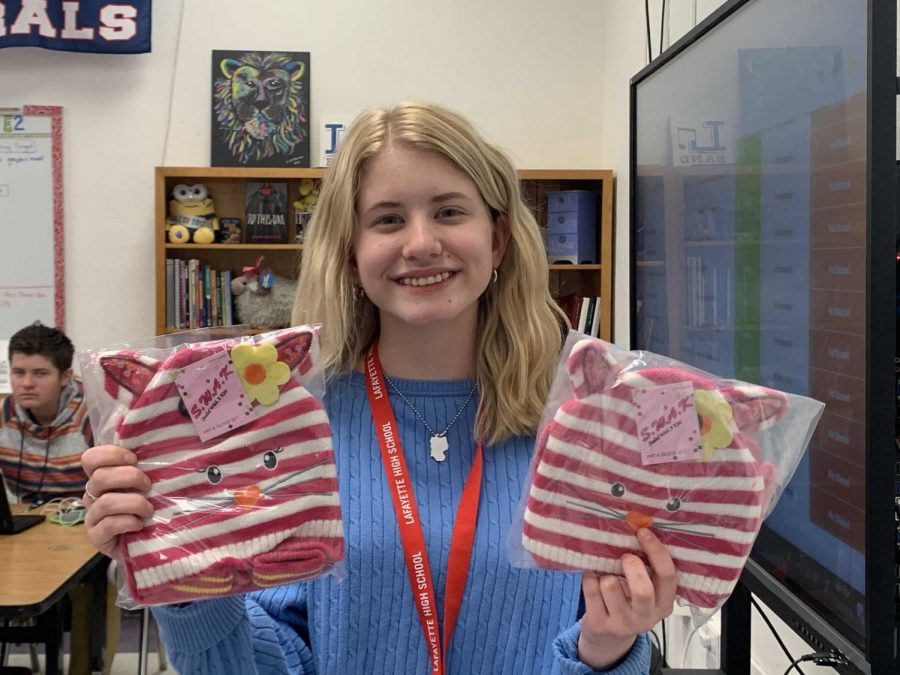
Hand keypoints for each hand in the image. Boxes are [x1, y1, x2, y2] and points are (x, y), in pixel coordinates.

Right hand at [81, 444, 153, 558]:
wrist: (145, 543)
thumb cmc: (147, 508)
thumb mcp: (146, 485)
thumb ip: (146, 469)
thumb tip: (168, 452)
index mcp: (102, 477)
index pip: (91, 458)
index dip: (111, 455)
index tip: (134, 459)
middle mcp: (92, 495)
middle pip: (100, 477)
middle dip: (130, 477)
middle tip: (148, 486)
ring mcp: (92, 516)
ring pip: (106, 502)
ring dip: (134, 503)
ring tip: (149, 510)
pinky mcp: (96, 536)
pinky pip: (109, 524)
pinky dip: (129, 522)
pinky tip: (140, 525)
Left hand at [577, 528, 675, 668]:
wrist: (608, 637)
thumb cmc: (629, 602)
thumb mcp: (646, 590)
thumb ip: (647, 569)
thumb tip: (637, 529)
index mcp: (663, 604)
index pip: (667, 576)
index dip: (656, 551)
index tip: (643, 532)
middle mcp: (646, 617)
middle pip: (642, 590)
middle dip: (631, 566)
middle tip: (624, 557)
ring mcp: (622, 623)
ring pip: (610, 585)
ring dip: (605, 573)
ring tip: (606, 575)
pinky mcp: (600, 624)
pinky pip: (590, 588)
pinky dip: (589, 577)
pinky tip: (593, 581)